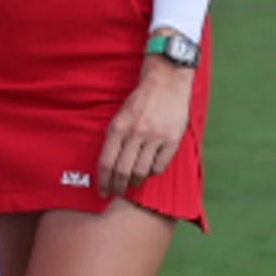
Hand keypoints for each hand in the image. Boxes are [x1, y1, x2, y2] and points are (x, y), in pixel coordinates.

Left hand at [95, 54, 193, 200]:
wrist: (166, 83)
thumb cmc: (139, 102)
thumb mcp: (119, 117)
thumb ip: (114, 139)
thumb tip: (107, 167)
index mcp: (117, 128)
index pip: (106, 162)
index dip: (103, 181)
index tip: (102, 191)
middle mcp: (135, 134)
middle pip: (122, 171)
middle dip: (117, 186)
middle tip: (116, 192)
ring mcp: (155, 137)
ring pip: (141, 172)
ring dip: (135, 182)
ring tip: (132, 184)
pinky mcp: (172, 140)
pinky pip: (159, 166)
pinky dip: (152, 173)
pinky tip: (148, 172)